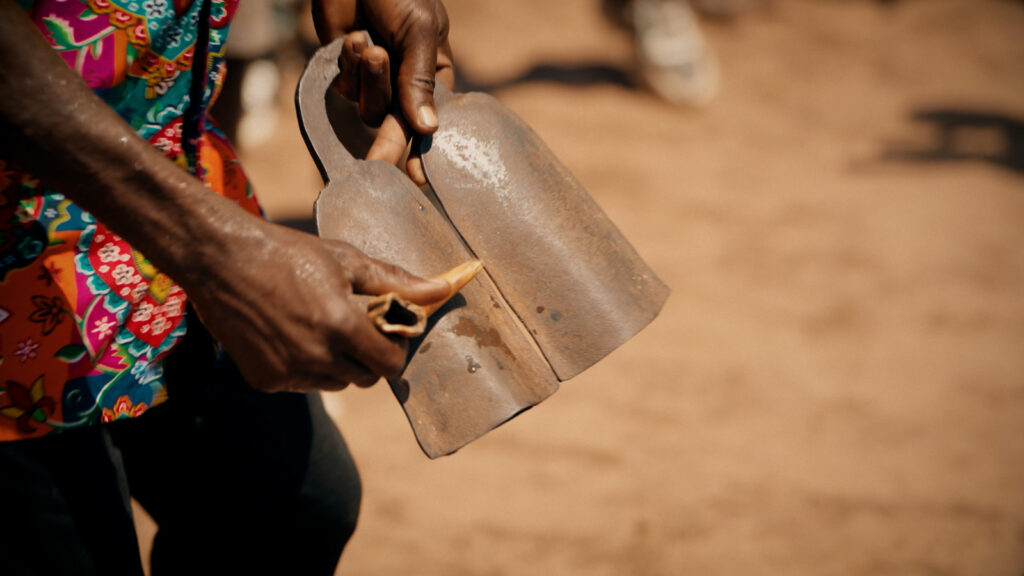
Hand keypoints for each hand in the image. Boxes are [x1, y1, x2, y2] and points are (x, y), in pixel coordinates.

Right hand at [186, 221, 449, 392]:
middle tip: (353, 326)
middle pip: (365, 378)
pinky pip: (302, 384)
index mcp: (342, 325)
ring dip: (338, 364)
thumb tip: (442, 289)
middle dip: (368, 357)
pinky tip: (292, 334)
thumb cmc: (288, 253)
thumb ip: (397, 282)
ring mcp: (288, 372)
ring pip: (335, 383)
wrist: (220, 259)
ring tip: (321, 327)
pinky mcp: (265, 380)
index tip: (385, 331)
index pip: (391, 364)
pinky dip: (305, 367)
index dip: (393, 349)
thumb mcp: (346, 260)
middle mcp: (316, 355)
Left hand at [311, 0, 454, 183]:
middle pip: (398, 126)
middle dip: (388, 143)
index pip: (434, 120)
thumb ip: (419, 80)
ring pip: (370, 108)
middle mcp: (407, 83)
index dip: (427, 149)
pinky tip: (352, 36)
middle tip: (377, 168)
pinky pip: (347, 89)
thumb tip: (427, 129)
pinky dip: (348, 64)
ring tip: (368, 43)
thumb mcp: (420, 30)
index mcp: (436, 74)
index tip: (420, 177)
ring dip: (367, 78)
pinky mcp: (348, 73)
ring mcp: (376, 80)